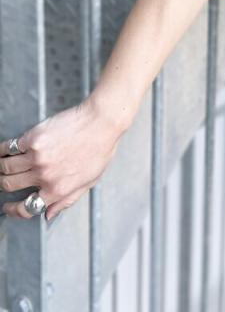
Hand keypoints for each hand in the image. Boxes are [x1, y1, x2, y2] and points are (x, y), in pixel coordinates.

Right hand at [0, 97, 123, 221]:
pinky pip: (10, 148)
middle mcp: (45, 175)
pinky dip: (4, 150)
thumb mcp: (89, 181)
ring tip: (3, 165)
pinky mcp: (34, 138)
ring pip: (6, 167)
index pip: (27, 208)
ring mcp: (38, 156)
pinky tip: (5, 150)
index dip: (13, 210)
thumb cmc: (100, 148)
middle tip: (4, 180)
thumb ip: (67, 201)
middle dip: (3, 184)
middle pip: (9, 185)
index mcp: (58, 189)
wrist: (102, 122)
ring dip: (1, 168)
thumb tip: (48, 215)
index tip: (8, 207)